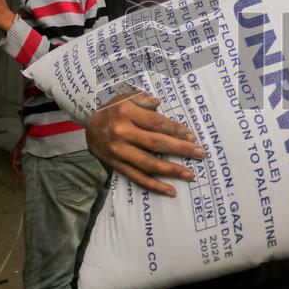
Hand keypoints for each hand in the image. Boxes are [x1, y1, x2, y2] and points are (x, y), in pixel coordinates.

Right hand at [86, 92, 203, 196]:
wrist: (89, 128)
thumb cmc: (113, 111)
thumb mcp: (125, 97)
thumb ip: (143, 99)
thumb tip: (159, 104)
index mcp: (126, 112)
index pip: (156, 122)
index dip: (175, 130)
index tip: (191, 136)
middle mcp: (121, 132)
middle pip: (155, 143)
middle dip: (180, 149)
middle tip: (199, 153)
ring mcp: (118, 151)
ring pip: (148, 163)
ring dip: (171, 170)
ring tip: (189, 174)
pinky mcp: (116, 166)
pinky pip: (137, 178)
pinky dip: (154, 186)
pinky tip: (170, 190)